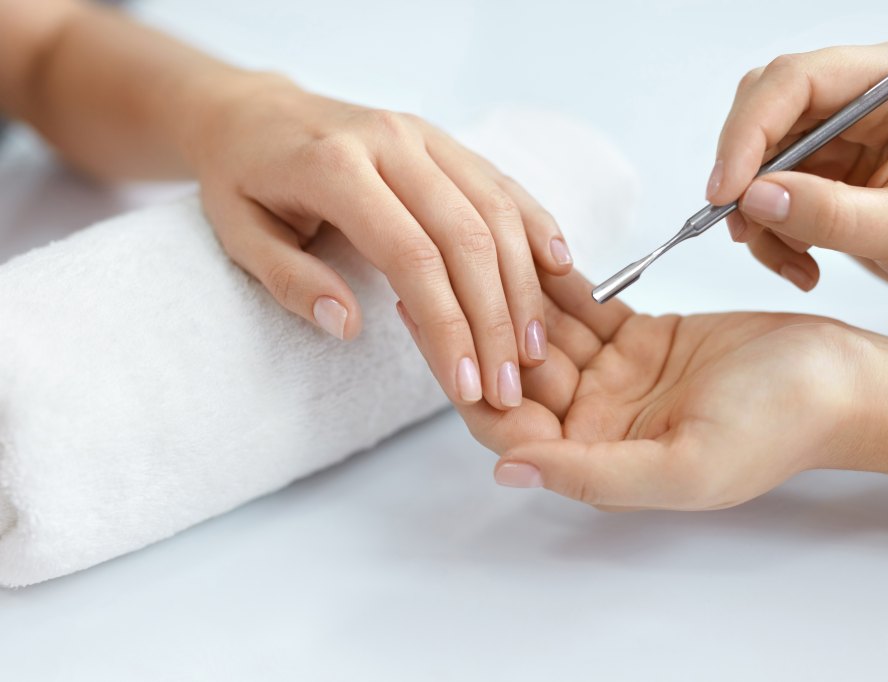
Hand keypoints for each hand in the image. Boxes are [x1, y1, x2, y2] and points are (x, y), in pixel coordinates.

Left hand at [186, 74, 572, 409]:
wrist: (255, 114)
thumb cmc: (243, 181)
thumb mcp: (240, 235)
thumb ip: (292, 281)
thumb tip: (350, 325)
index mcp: (336, 166)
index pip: (411, 255)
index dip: (448, 326)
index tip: (467, 386)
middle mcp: (392, 142)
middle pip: (468, 237)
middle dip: (496, 319)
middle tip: (510, 384)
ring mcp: (424, 136)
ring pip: (497, 210)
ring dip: (523, 284)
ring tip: (534, 347)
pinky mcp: (443, 141)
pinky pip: (500, 182)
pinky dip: (536, 224)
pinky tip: (560, 267)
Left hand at [450, 270, 866, 509]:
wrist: (842, 378)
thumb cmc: (777, 427)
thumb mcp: (686, 465)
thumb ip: (593, 474)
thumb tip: (506, 468)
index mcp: (598, 457)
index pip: (508, 424)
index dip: (462, 380)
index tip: (423, 326)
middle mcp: (596, 421)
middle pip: (512, 375)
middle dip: (468, 329)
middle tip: (420, 271)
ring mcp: (615, 377)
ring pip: (542, 334)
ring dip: (503, 296)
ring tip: (456, 248)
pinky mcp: (639, 336)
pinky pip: (583, 305)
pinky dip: (554, 278)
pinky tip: (520, 244)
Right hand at [707, 41, 887, 306]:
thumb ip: (833, 213)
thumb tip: (756, 198)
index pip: (799, 81)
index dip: (750, 130)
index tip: (728, 190)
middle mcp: (858, 96)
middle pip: (764, 111)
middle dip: (746, 174)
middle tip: (743, 226)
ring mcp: (835, 132)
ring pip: (756, 159)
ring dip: (758, 216)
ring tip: (793, 260)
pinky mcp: (818, 169)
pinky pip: (763, 194)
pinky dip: (769, 234)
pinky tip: (802, 262)